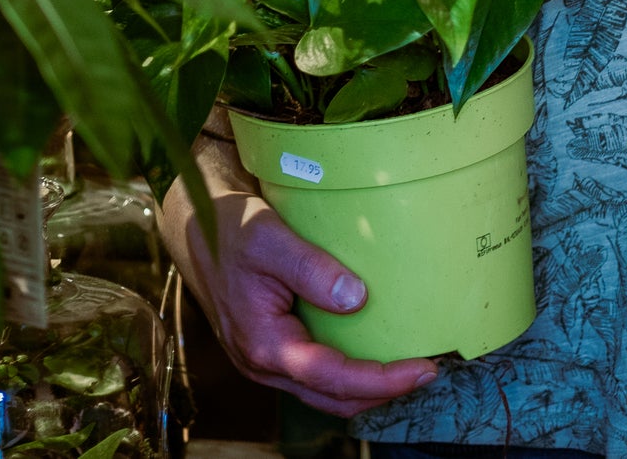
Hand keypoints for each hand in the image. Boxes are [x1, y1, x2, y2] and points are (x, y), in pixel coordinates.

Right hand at [162, 150, 439, 416]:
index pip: (334, 378)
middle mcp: (265, 363)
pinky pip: (316, 373)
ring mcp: (268, 360)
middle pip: (334, 398)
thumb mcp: (269, 239)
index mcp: (264, 344)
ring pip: (325, 392)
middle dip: (383, 392)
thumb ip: (312, 269)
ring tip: (409, 366)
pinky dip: (349, 372)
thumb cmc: (231, 230)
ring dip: (367, 387)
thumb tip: (359, 298)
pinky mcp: (274, 347)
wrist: (197, 228)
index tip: (425, 369)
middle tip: (430, 371)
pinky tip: (373, 350)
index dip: (383, 381)